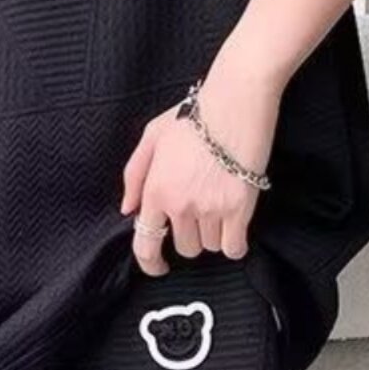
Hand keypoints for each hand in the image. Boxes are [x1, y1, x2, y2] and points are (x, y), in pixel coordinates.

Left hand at [120, 68, 280, 276]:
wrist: (235, 101)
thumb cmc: (193, 115)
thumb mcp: (152, 137)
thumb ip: (135, 175)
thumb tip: (128, 211)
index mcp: (155, 189)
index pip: (145, 243)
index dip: (151, 264)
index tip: (159, 268)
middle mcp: (180, 204)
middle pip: (185, 248)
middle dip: (190, 236)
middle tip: (201, 211)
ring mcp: (210, 208)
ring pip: (210, 247)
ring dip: (215, 233)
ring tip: (221, 203)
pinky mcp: (240, 208)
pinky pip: (234, 248)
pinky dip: (236, 243)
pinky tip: (237, 227)